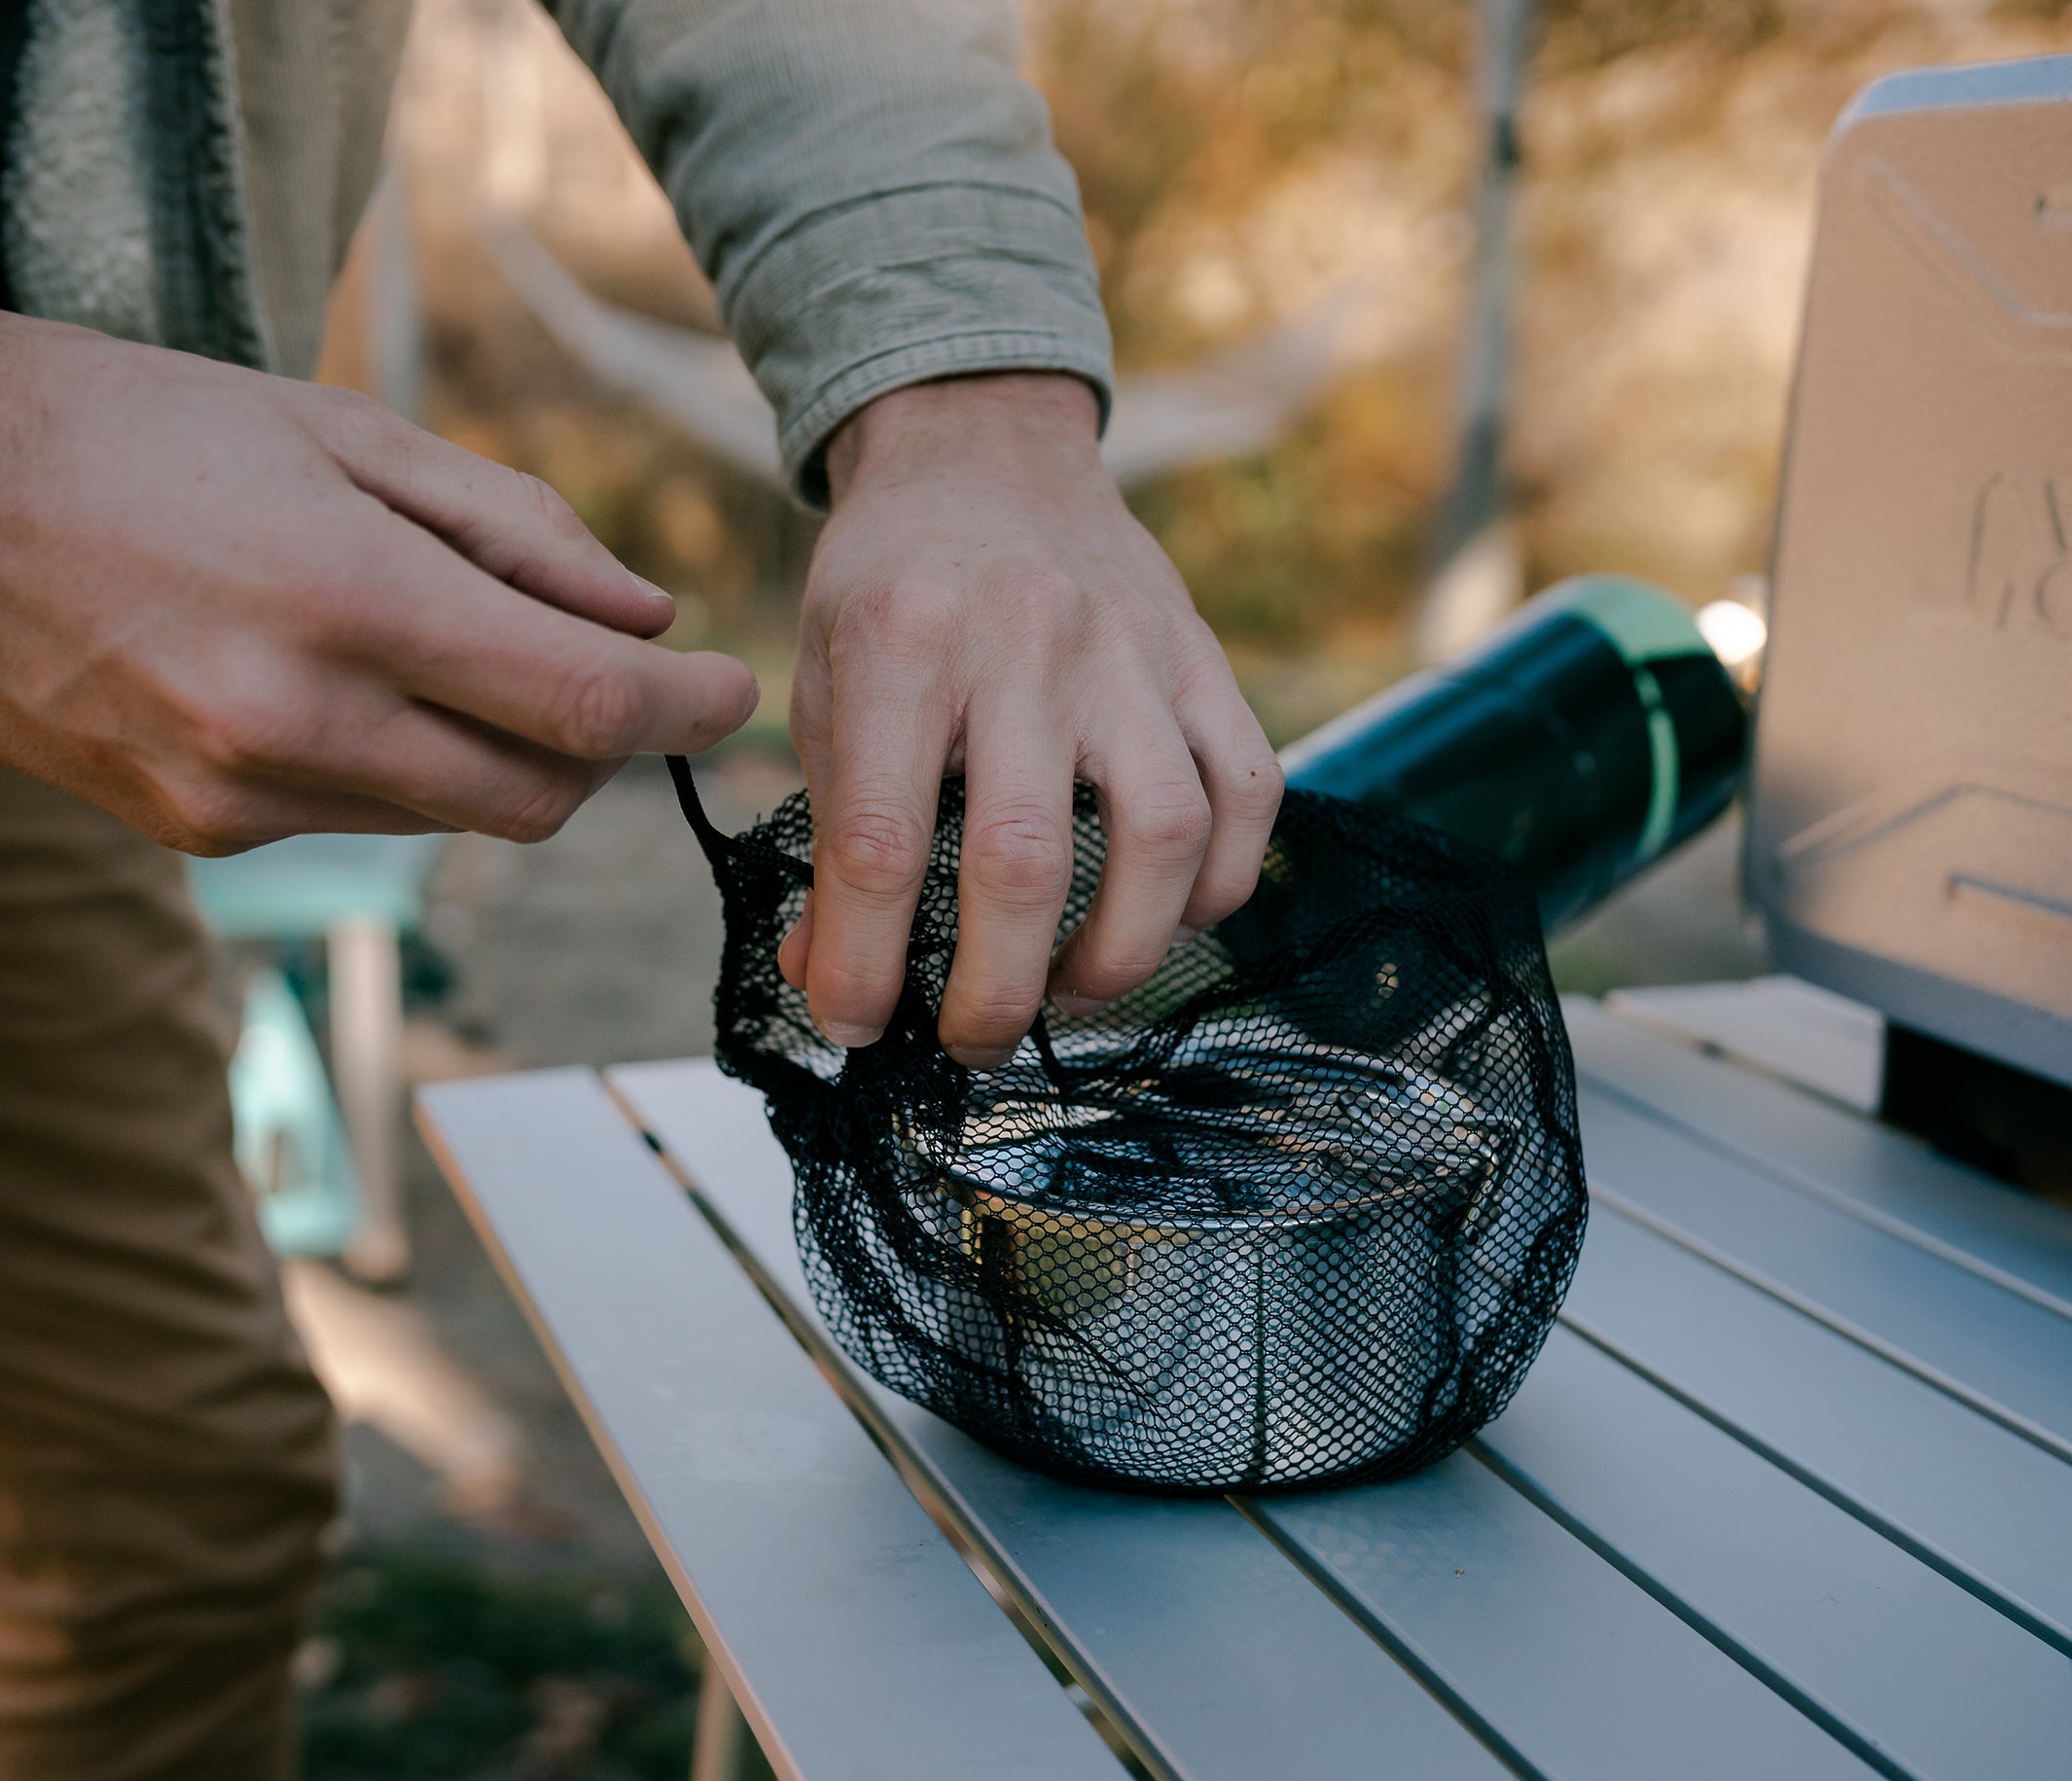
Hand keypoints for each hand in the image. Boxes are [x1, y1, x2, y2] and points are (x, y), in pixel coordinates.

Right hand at [0, 304, 755, 851]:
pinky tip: (329, 685)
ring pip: (448, 821)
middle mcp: (295, 721)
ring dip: (489, 756)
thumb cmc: (145, 426)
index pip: (585, 708)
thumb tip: (642, 623)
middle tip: (604, 674)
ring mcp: (234, 795)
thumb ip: (513, 533)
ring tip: (433, 649)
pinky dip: (388, 771)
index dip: (684, 711)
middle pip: (537, 797)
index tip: (727, 694)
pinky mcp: (188, 834)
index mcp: (350, 598)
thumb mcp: (347, 431)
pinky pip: (352, 826)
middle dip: (597, 748)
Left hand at [780, 372, 1280, 1067]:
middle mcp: (1024, 642)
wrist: (985, 446)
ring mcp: (1131, 650)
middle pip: (1023, 861)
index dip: (864, 962)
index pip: (882, 842)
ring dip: (1119, 953)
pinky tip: (1164, 917)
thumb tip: (826, 979)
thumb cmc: (893, 583)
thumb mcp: (824, 680)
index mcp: (902, 642)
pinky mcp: (1204, 661)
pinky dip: (1216, 884)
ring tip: (1071, 990)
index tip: (851, 1026)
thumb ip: (830, 828)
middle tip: (970, 1043)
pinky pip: (1246, 794)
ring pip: (1160, 836)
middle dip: (995, 990)